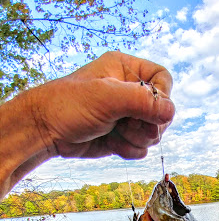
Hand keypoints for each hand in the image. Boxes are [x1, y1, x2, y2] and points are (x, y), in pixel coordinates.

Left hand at [32, 51, 174, 159]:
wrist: (46, 131)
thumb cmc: (70, 105)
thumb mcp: (107, 97)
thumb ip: (142, 101)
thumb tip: (170, 112)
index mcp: (127, 70)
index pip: (163, 79)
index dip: (162, 96)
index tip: (150, 109)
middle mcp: (130, 92)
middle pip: (162, 111)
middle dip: (148, 123)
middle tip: (127, 124)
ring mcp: (127, 116)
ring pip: (153, 133)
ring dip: (137, 138)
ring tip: (115, 131)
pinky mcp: (123, 137)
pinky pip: (142, 148)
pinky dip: (129, 150)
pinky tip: (111, 143)